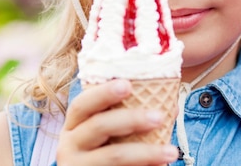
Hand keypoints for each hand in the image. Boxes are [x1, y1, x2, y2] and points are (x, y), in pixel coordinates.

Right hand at [57, 79, 178, 165]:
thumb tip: (171, 107)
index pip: (82, 104)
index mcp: (73, 126)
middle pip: (98, 126)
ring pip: (113, 155)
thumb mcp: (101, 135)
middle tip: (159, 116)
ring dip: (146, 152)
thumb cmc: (99, 153)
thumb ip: (125, 117)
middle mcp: (69, 145)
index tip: (128, 84)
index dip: (103, 93)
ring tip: (171, 151)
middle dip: (131, 119)